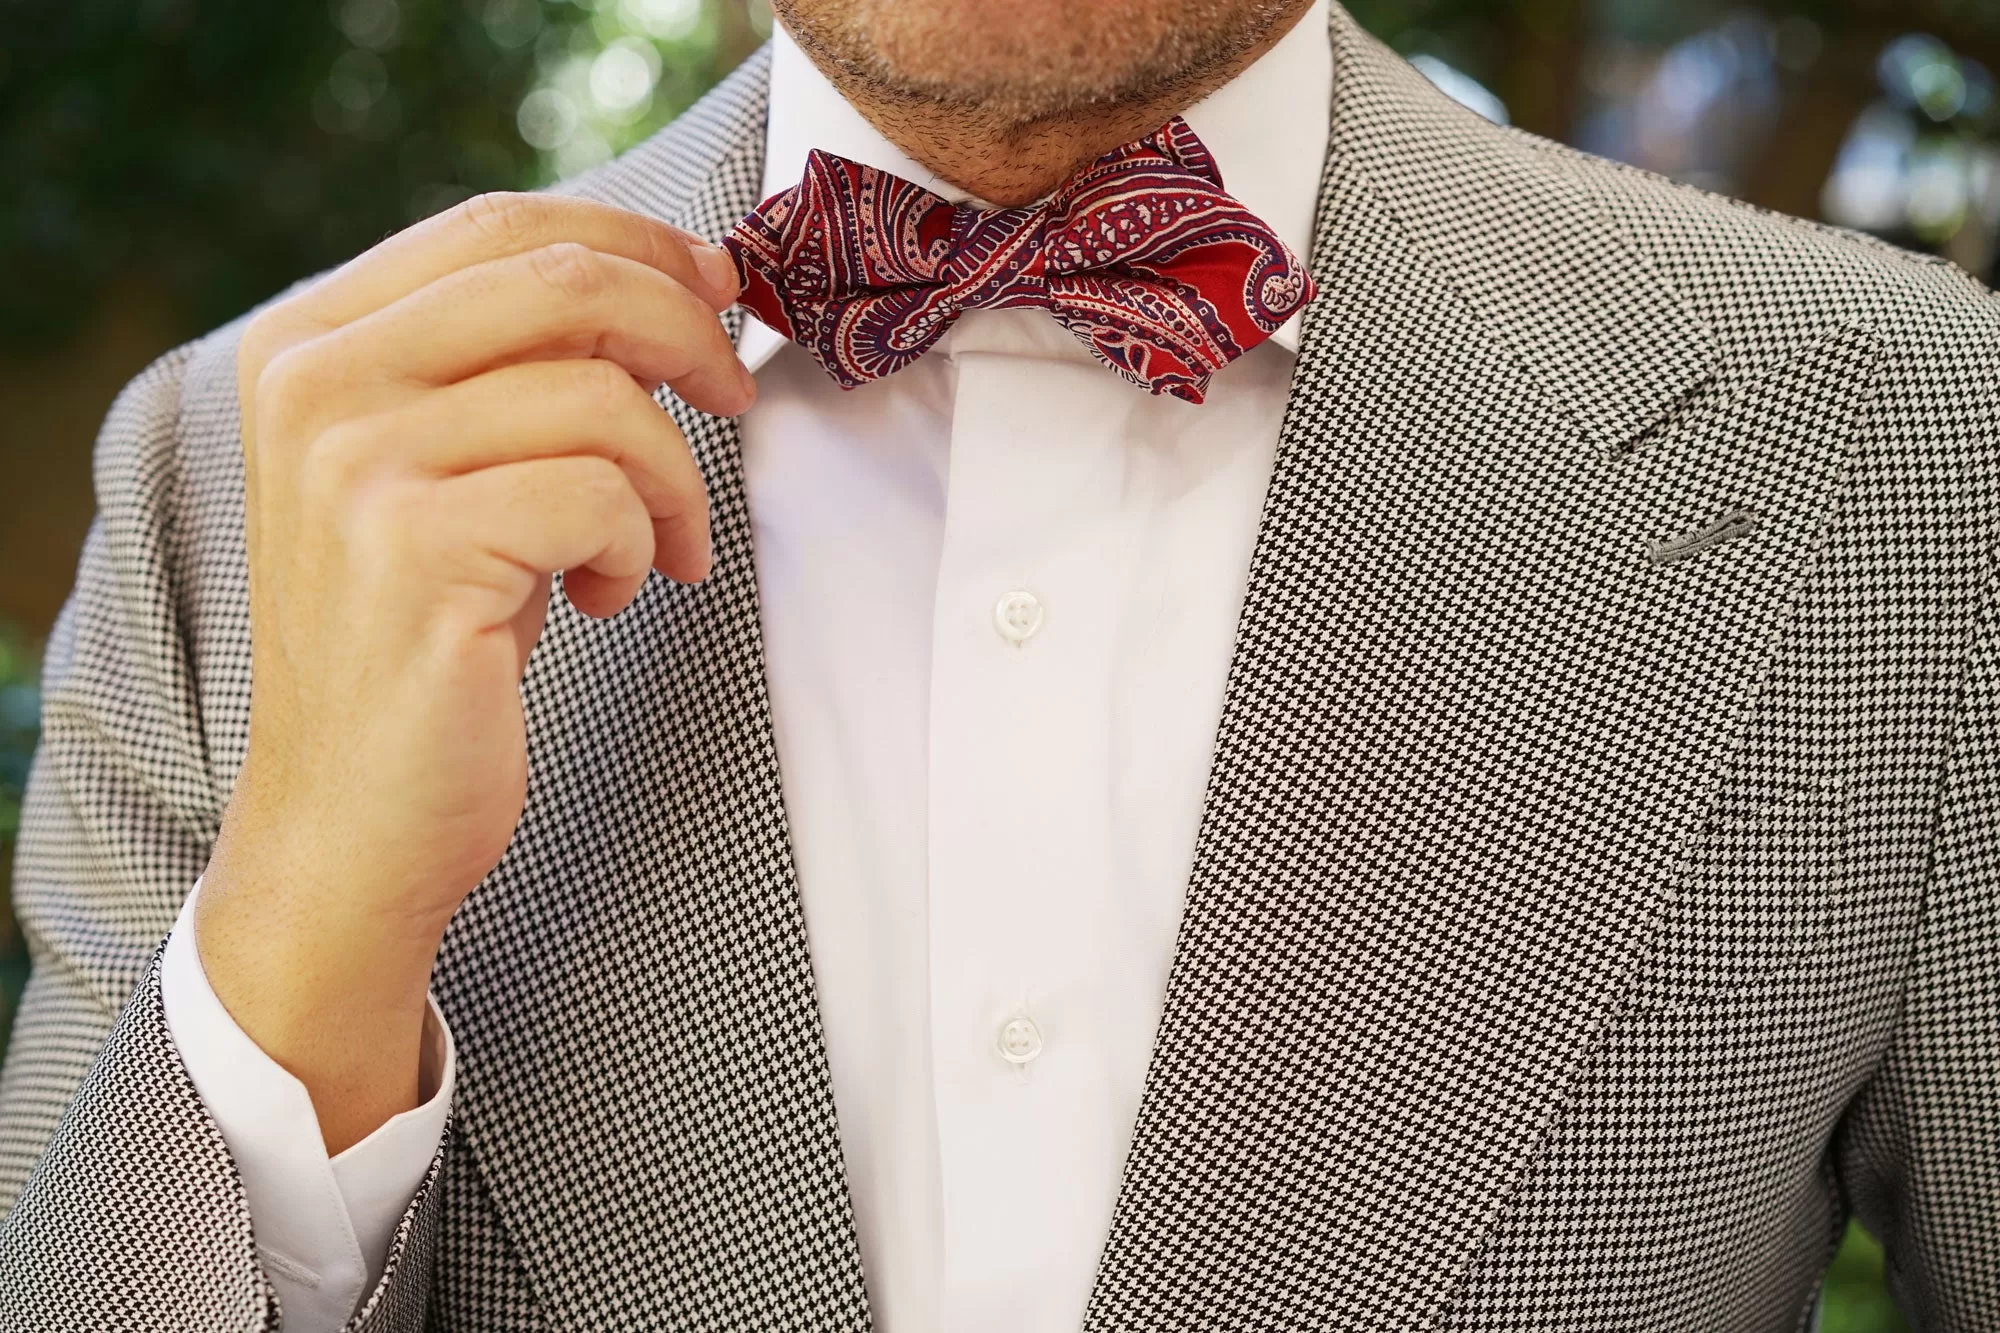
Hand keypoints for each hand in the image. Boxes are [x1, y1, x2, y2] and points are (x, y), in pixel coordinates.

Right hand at [196, 192, 750, 1151]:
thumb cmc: (426, 642)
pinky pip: (604, 493)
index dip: (634, 240)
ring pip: (603, 397)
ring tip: (654, 548)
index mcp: (310, 342)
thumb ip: (512, 370)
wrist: (351, 820)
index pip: (501, 226)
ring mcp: (354, 463)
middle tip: (733, 396)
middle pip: (563, 283)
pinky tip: (608, 596)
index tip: (715, 286)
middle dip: (686, 332)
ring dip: (673, 477)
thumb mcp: (447, 473)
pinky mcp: (415, 548)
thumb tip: (672, 286)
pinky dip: (641, 541)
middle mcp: (314, 383)